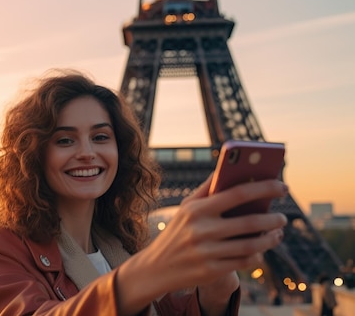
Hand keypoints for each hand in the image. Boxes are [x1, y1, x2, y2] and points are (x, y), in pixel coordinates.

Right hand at [116, 174, 287, 315]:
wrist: (156, 267)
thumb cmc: (178, 231)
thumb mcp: (186, 208)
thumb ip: (207, 189)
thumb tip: (230, 168)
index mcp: (196, 209)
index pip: (237, 194)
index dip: (264, 188)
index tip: (282, 186)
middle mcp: (201, 230)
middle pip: (249, 222)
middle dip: (272, 219)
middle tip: (282, 217)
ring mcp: (206, 252)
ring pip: (251, 246)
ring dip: (270, 239)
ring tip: (277, 234)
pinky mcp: (210, 271)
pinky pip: (243, 263)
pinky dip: (257, 257)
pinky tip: (262, 251)